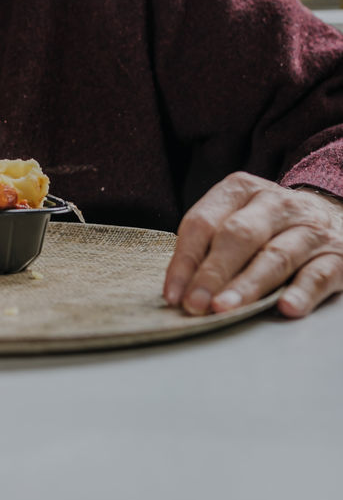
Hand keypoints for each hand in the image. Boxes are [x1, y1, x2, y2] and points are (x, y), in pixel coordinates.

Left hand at [163, 171, 342, 318]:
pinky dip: (302, 293)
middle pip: (239, 235)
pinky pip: (317, 275)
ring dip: (248, 285)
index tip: (172, 294)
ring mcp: (310, 229)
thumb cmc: (270, 226)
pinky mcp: (338, 257)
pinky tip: (286, 308)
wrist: (334, 215)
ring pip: (276, 256)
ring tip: (225, 309)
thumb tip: (180, 288)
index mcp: (242, 190)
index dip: (185, 259)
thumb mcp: (239, 217)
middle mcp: (277, 204)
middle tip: (196, 304)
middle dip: (213, 272)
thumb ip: (210, 245)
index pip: (204, 222)